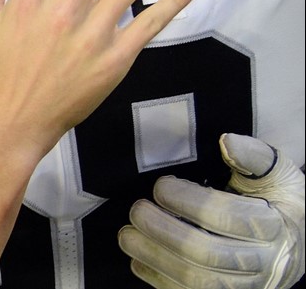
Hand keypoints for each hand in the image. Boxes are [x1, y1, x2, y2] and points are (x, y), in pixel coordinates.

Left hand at [119, 133, 304, 288]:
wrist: (296, 246)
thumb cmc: (278, 204)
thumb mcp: (278, 176)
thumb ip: (254, 157)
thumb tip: (226, 142)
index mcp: (275, 226)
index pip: (225, 217)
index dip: (186, 200)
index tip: (161, 186)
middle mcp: (263, 263)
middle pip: (205, 253)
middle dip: (162, 230)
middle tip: (137, 210)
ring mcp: (245, 287)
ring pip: (194, 281)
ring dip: (153, 256)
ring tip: (127, 235)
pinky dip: (157, 279)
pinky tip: (139, 259)